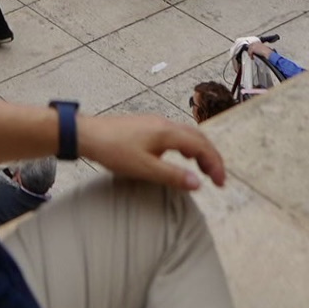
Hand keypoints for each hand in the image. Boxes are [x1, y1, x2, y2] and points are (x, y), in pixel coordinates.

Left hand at [79, 110, 228, 191]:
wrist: (87, 135)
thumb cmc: (113, 150)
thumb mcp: (144, 169)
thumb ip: (172, 176)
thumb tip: (198, 184)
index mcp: (167, 132)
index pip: (201, 146)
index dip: (215, 164)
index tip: (221, 183)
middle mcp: (164, 123)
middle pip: (198, 137)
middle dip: (211, 157)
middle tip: (218, 178)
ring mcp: (155, 123)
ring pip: (187, 135)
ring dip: (199, 152)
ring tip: (204, 171)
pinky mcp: (146, 127)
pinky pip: (175, 135)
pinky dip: (187, 147)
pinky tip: (181, 158)